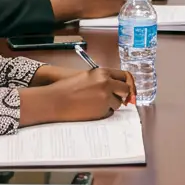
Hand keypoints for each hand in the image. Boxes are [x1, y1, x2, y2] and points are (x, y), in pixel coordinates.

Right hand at [21, 68, 135, 124]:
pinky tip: (91, 109)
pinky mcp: (101, 110)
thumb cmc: (68, 87)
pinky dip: (104, 111)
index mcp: (103, 73)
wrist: (56, 100)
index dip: (128, 83)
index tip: (128, 88)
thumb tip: (117, 85)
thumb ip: (103, 78)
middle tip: (117, 98)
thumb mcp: (88, 76)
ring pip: (118, 103)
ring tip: (96, 103)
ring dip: (111, 104)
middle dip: (123, 95)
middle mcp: (107, 84)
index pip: (124, 76)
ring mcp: (105, 98)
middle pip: (126, 90)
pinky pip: (109, 112)